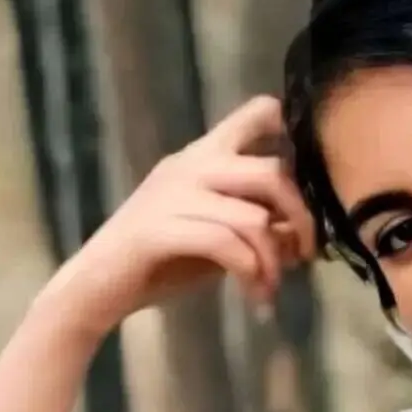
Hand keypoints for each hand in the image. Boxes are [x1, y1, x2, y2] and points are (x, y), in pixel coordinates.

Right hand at [52, 96, 317, 335]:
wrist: (94, 289)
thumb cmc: (164, 260)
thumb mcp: (224, 237)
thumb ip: (262, 225)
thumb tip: (308, 230)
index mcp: (206, 156)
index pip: (257, 113)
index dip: (296, 130)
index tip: (317, 176)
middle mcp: (190, 166)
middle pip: (273, 172)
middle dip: (304, 219)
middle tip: (308, 256)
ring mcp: (171, 195)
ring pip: (255, 217)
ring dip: (274, 262)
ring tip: (270, 288)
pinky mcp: (157, 229)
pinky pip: (226, 245)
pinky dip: (251, 275)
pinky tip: (255, 298)